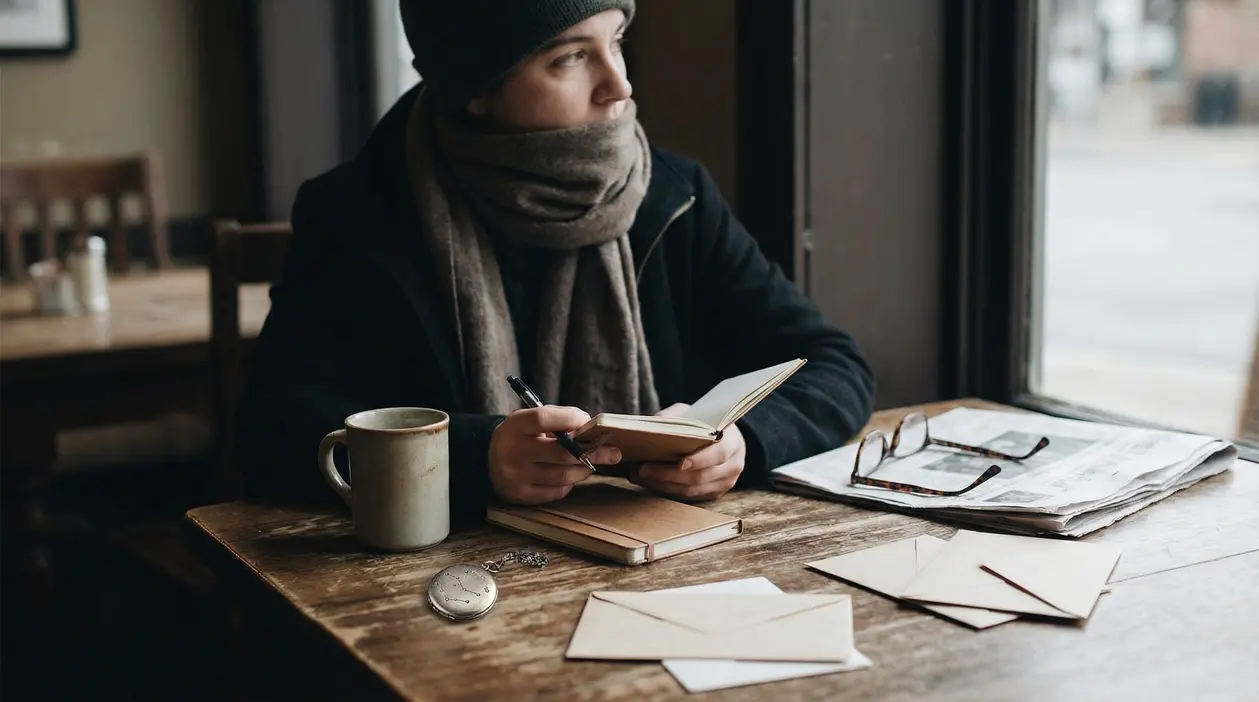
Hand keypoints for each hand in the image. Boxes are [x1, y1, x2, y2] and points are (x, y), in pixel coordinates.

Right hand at [489, 406, 621, 504]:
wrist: (487, 461)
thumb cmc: (520, 436)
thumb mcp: (529, 421)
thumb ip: (557, 420)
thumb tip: (591, 427)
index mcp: (514, 426)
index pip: (543, 419)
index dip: (569, 419)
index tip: (589, 422)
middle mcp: (512, 452)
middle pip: (562, 453)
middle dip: (593, 452)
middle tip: (614, 452)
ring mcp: (515, 477)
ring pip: (564, 475)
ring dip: (584, 469)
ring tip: (590, 464)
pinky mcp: (520, 496)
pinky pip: (556, 491)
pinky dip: (568, 483)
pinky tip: (568, 475)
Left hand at [629, 403, 745, 500]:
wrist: (723, 438)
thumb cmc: (706, 423)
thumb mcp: (693, 412)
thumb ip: (676, 417)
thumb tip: (654, 425)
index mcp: (733, 442)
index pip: (719, 454)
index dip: (700, 460)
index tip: (679, 463)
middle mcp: (733, 466)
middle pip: (701, 477)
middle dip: (669, 475)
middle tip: (644, 469)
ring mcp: (725, 483)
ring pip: (692, 490)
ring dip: (664, 485)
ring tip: (640, 476)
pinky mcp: (714, 493)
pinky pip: (689, 497)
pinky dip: (668, 490)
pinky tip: (651, 482)